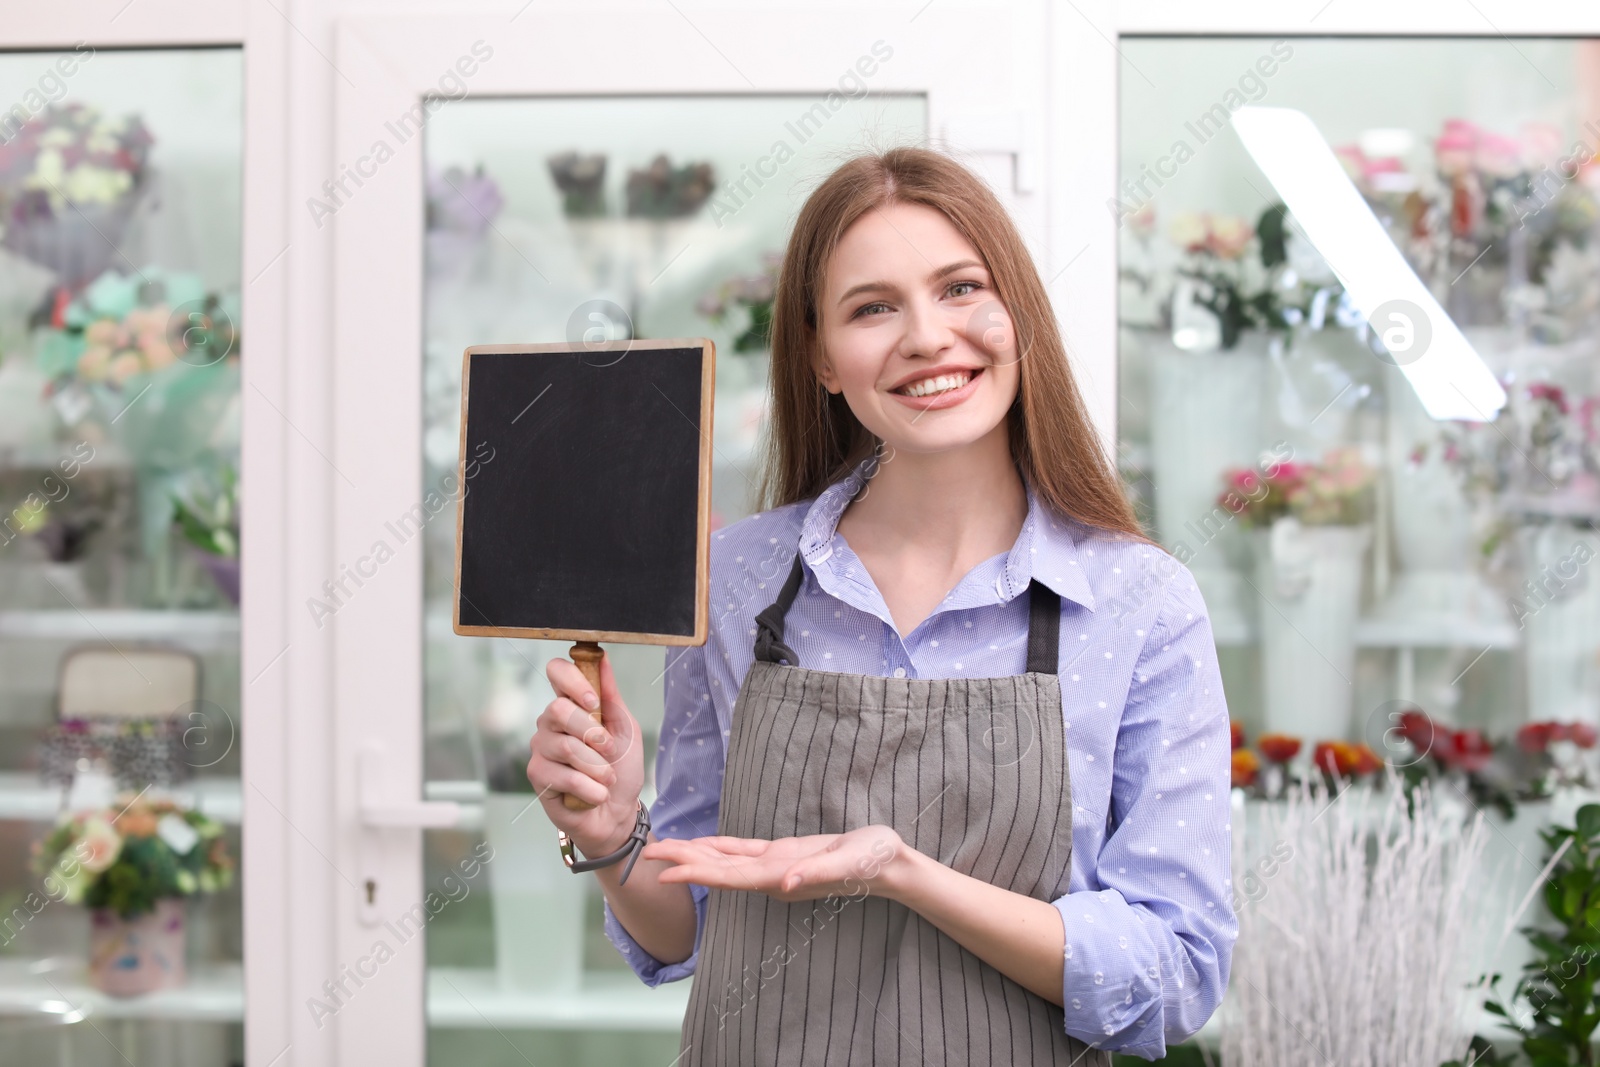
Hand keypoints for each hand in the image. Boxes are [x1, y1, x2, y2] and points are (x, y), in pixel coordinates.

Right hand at [527, 652, 644, 856]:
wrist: (618, 812)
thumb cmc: (621, 767)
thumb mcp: (625, 729)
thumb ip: (611, 696)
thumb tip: (603, 659)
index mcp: (571, 705)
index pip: (556, 672)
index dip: (572, 680)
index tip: (594, 700)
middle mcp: (550, 723)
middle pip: (557, 709)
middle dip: (592, 733)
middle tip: (608, 750)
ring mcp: (540, 750)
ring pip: (565, 747)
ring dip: (597, 766)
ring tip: (607, 777)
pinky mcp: (538, 777)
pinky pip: (565, 776)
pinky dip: (591, 788)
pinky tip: (596, 794)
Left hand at [643, 825, 906, 902]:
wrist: (890, 866)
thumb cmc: (873, 862)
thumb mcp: (848, 864)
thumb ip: (818, 874)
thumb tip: (786, 883)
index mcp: (782, 877)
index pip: (731, 876)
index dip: (698, 873)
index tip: (668, 871)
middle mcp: (772, 876)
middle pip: (719, 870)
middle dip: (685, 862)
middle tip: (649, 852)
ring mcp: (776, 866)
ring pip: (727, 860)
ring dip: (696, 854)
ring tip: (666, 847)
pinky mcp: (784, 854)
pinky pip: (744, 851)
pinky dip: (721, 847)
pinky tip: (703, 844)